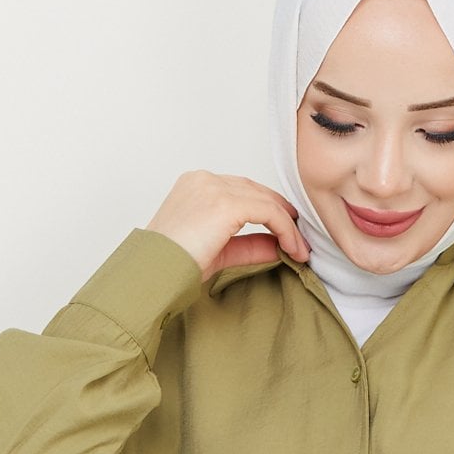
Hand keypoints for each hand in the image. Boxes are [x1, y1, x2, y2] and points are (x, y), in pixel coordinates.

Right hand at [147, 172, 308, 279]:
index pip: (241, 190)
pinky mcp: (225, 204)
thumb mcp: (217, 252)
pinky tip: (292, 248)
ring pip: (265, 200)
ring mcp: (215, 188)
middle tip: (299, 239)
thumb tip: (277, 247)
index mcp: (196, 186)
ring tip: (300, 249)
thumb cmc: (172, 266)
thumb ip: (246, 245)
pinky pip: (268, 212)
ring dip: (287, 225)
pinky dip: (285, 230)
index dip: (267, 209)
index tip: (285, 232)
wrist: (153, 272)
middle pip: (256, 190)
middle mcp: (205, 180)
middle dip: (281, 214)